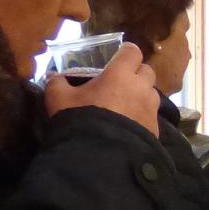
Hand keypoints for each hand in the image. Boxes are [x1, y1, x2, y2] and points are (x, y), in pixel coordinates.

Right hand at [43, 42, 159, 136]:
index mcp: (120, 74)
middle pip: (147, 71)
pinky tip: (130, 127)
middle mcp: (141, 88)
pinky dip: (143, 117)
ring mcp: (151, 110)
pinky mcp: (155, 130)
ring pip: (152, 94)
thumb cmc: (81, 120)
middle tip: (121, 83)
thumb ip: (56, 83)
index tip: (119, 56)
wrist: (101, 157)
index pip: (132, 52)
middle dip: (136, 74)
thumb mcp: (59, 100)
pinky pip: (152, 117)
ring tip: (126, 106)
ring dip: (142, 96)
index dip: (126, 52)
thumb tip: (53, 76)